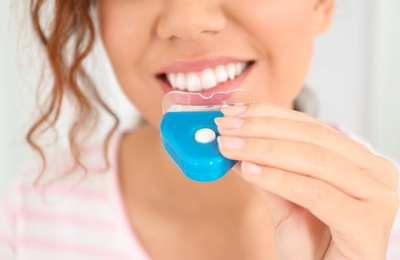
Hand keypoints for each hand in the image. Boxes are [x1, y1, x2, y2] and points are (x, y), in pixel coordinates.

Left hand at [215, 102, 398, 259]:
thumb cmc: (314, 245)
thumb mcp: (286, 200)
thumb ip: (267, 170)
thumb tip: (235, 142)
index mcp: (359, 160)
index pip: (310, 126)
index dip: (268, 115)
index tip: (232, 114)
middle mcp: (375, 173)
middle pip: (311, 137)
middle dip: (261, 129)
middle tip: (224, 128)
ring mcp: (377, 197)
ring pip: (312, 160)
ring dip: (262, 150)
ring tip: (228, 147)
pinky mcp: (367, 225)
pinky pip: (314, 192)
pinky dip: (277, 178)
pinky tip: (248, 171)